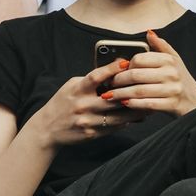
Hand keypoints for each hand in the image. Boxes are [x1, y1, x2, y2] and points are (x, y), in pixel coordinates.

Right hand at [31, 58, 145, 148]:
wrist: (48, 128)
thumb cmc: (62, 103)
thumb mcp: (71, 87)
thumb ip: (89, 81)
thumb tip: (112, 72)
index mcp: (77, 90)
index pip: (96, 76)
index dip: (111, 69)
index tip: (126, 63)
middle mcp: (83, 105)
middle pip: (113, 98)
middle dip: (131, 93)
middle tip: (147, 87)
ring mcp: (88, 120)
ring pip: (117, 116)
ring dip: (134, 112)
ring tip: (148, 107)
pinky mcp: (92, 133)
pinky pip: (113, 127)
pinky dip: (125, 122)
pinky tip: (135, 118)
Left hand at [103, 30, 195, 116]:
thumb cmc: (181, 80)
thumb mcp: (174, 60)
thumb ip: (161, 46)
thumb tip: (148, 32)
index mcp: (169, 60)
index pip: (139, 59)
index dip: (125, 66)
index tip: (116, 71)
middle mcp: (171, 73)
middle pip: (136, 75)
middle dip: (118, 81)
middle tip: (109, 85)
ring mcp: (172, 89)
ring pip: (139, 90)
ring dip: (121, 94)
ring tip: (110, 95)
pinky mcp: (171, 104)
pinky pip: (147, 104)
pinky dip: (133, 104)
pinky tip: (124, 103)